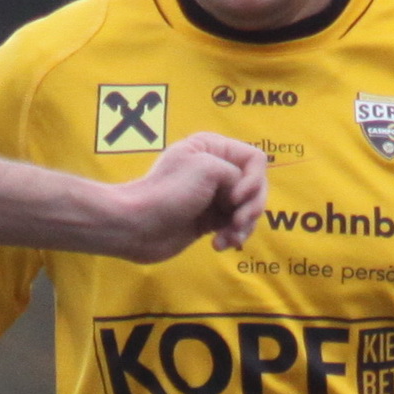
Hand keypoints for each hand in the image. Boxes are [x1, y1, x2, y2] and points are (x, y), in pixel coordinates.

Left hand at [104, 133, 267, 261]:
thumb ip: (238, 175)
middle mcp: (215, 169)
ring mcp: (212, 196)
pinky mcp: (207, 220)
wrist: (137, 226)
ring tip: (230, 238)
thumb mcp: (209, 169)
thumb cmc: (168, 193)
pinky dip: (232, 236)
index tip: (234, 198)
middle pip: (256, 186)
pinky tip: (219, 245)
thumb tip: (241, 198)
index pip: (255, 159)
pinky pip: (234, 226)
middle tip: (238, 222)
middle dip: (252, 207)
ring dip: (243, 226)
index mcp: (212, 148)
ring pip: (247, 209)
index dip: (253, 181)